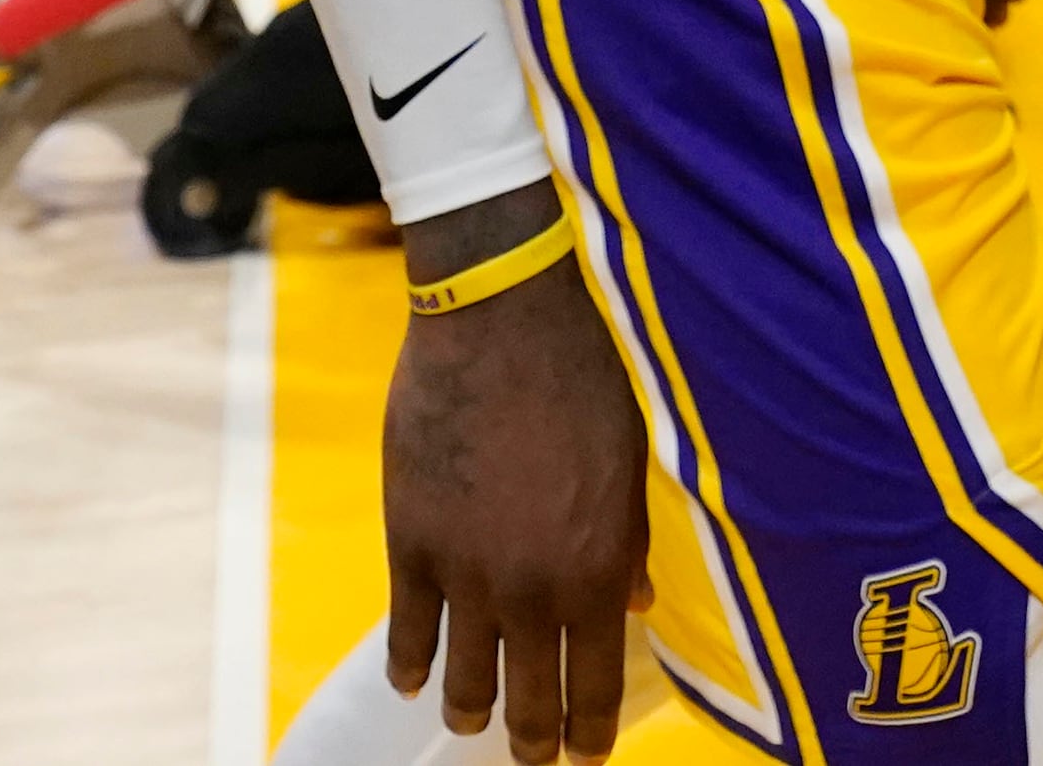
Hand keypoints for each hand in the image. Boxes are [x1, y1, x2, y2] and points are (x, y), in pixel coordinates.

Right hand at [383, 183, 653, 761]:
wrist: (500, 321)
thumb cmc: (584, 381)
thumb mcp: (630, 467)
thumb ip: (629, 546)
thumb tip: (637, 603)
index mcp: (593, 575)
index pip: (591, 688)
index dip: (587, 735)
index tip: (586, 757)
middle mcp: (528, 590)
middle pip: (526, 701)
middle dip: (532, 741)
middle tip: (534, 756)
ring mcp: (462, 571)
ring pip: (462, 678)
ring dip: (469, 709)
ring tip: (471, 719)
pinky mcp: (409, 540)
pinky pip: (404, 629)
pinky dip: (409, 665)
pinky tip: (412, 682)